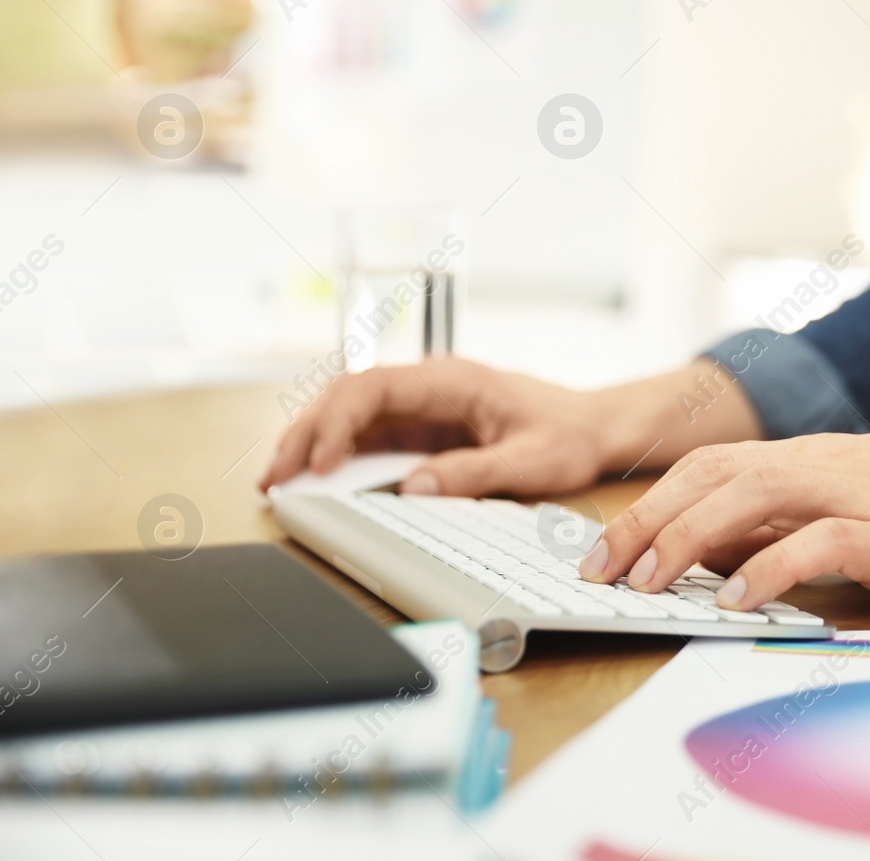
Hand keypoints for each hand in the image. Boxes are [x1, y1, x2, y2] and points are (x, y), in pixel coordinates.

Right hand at [262, 357, 612, 496]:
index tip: (321, 463)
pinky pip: (371, 436)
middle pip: (348, 396)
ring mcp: (424, 406)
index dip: (337, 423)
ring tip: (279, 481)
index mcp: (453, 381)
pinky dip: (339, 457)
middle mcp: (430, 386)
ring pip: (351, 414)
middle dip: (306, 433)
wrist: (595, 428)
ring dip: (313, 443)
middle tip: (274, 478)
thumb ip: (474, 474)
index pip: (374, 388)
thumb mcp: (531, 461)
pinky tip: (316, 480)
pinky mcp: (424, 429)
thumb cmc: (570, 436)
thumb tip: (414, 489)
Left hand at [579, 434, 869, 613]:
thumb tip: (721, 558)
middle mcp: (830, 464)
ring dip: (686, 540)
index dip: (653, 502)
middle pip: (715, 475)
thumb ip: (798, 523)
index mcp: (820, 457)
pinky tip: (732, 600)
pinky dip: (764, 569)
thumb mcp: (867, 507)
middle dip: (647, 520)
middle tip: (601, 570)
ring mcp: (862, 493)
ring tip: (645, 582)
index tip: (608, 546)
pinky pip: (815, 543)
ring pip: (751, 496)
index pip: (714, 465)